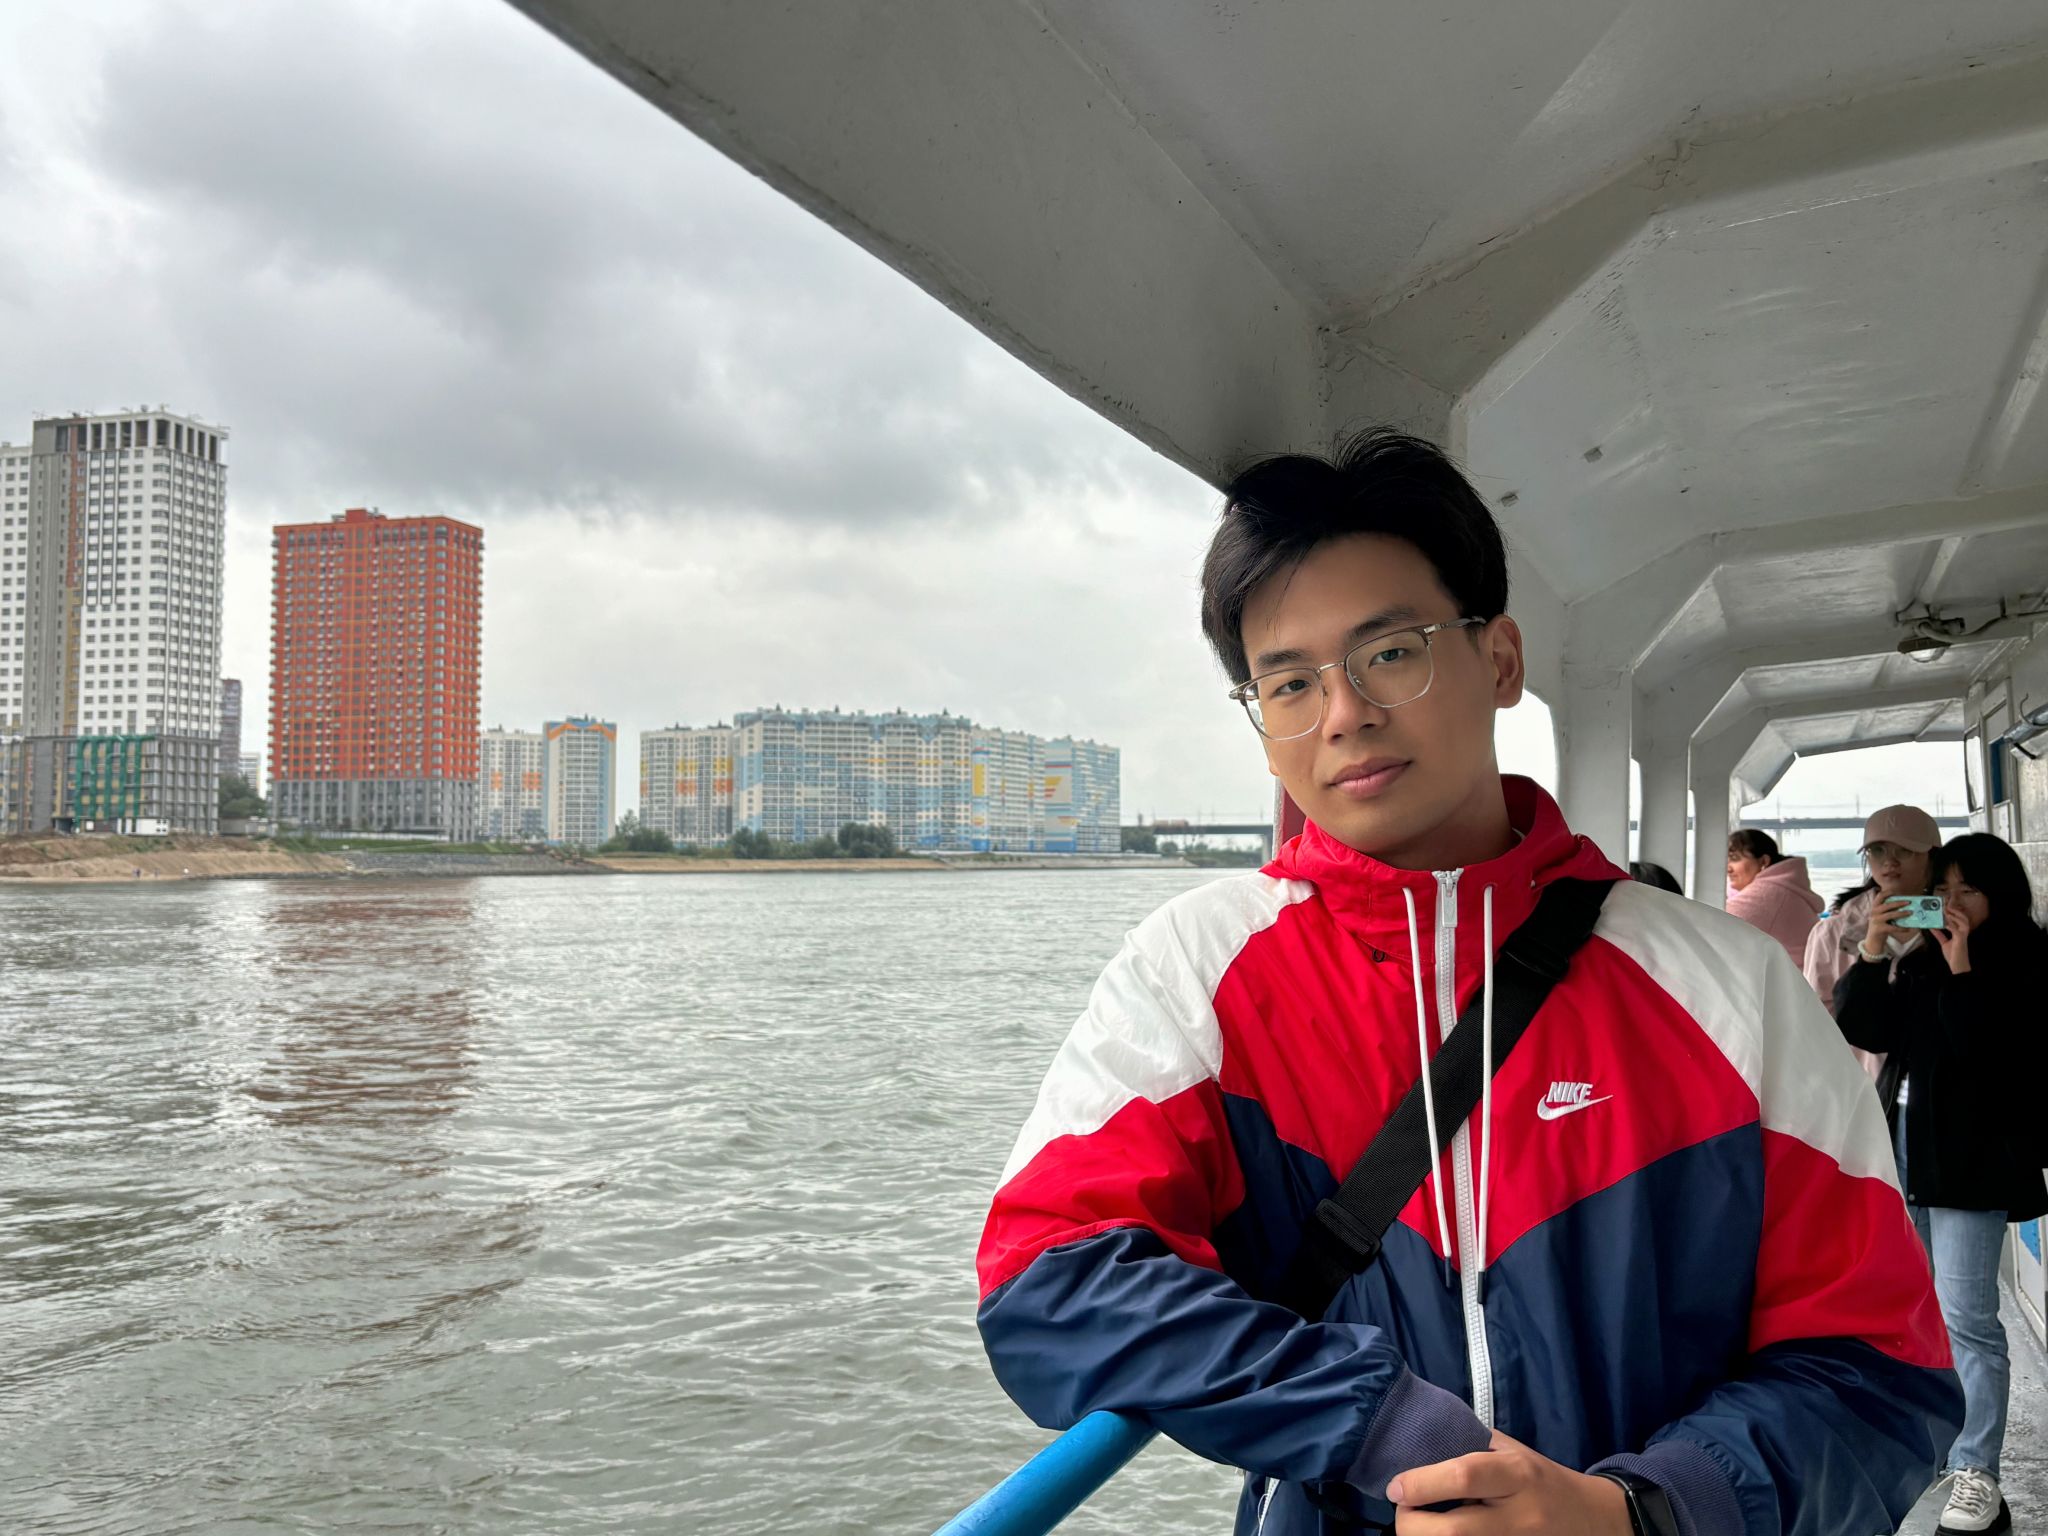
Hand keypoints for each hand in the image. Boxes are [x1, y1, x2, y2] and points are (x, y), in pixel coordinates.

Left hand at [1385, 1430, 1632, 1534]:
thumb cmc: (1543, 1479)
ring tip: (1420, 1529)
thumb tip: (1416, 1441)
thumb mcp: (1514, 1452)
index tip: (1395, 1488)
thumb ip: (1470, 1446)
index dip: (1421, 1484)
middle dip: (1413, 1527)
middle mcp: (1522, 1515)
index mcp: (1518, 1473)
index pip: (1464, 1476)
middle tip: (1403, 1515)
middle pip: (1456, 1532)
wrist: (1596, 1520)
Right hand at [1864, 896, 1909, 955]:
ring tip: (1910, 913)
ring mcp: (1876, 920)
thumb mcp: (1881, 916)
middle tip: (1909, 902)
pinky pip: (1893, 927)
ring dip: (1902, 913)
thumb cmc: (1881, 925)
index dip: (1888, 893)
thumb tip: (1904, 904)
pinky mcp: (1880, 929)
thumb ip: (1888, 910)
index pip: (1879, 896)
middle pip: (1887, 905)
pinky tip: (1908, 929)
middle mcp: (1874, 912)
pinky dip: (1901, 928)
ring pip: (1890, 915)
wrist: (1873, 939)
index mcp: (1875, 907)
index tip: (1897, 891)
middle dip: (1899, 903)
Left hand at [1933, 902, 1973, 973]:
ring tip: (1946, 911)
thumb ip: (1939, 934)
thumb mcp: (1944, 942)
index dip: (1953, 911)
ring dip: (1955, 916)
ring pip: (1963, 922)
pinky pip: (1957, 931)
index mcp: (1959, 932)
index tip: (1945, 905)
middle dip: (1955, 911)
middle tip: (1945, 905)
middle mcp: (1963, 932)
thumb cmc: (1953, 955)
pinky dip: (1951, 926)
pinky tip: (1945, 924)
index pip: (1958, 919)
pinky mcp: (1960, 941)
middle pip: (1963, 918)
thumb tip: (1932, 927)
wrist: (1957, 965)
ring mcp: (1963, 936)